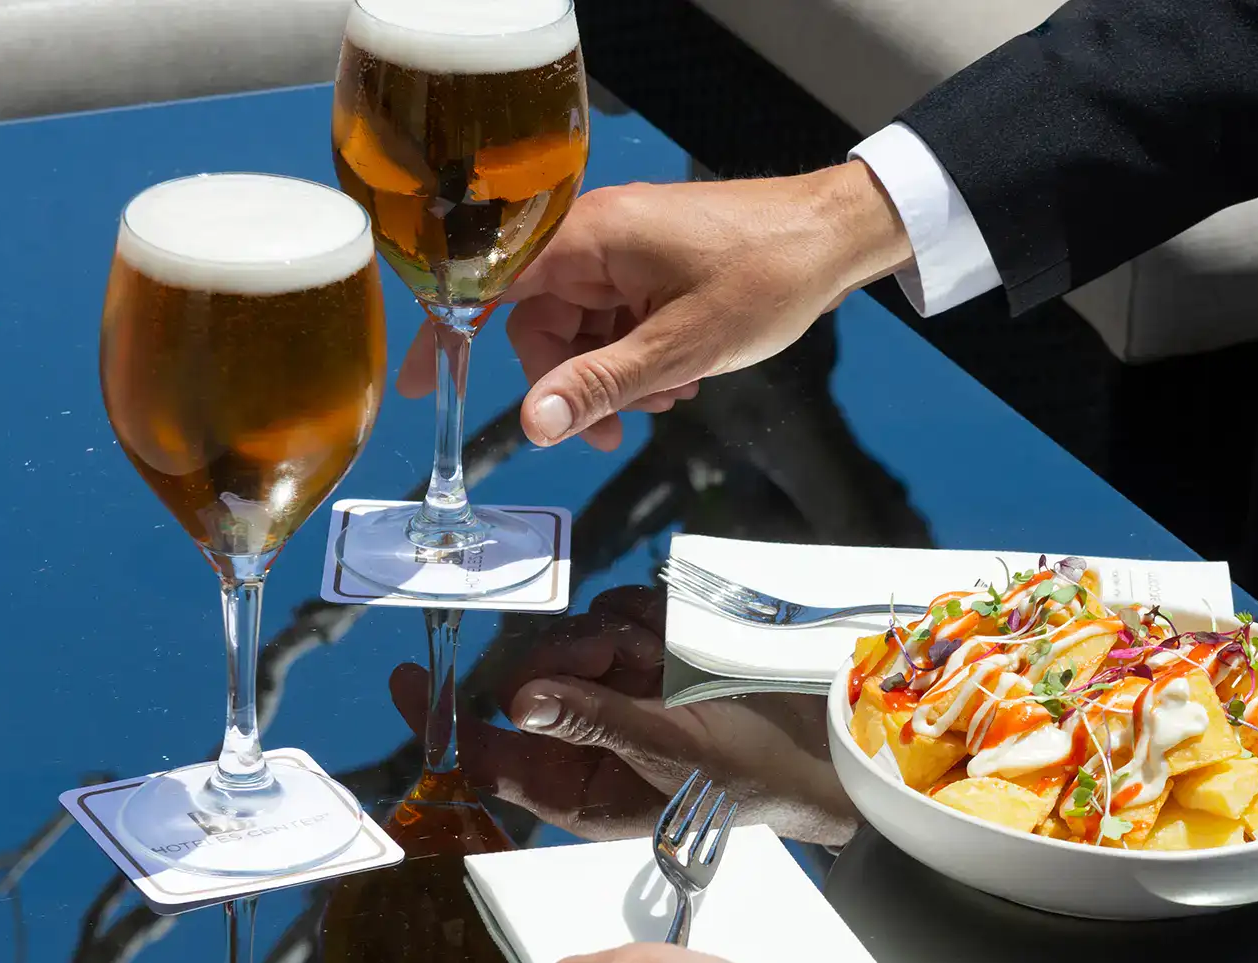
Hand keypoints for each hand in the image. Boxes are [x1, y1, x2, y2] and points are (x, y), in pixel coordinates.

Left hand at [389, 585, 859, 843]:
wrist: (826, 749)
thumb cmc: (754, 775)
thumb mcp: (674, 751)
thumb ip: (596, 721)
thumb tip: (520, 701)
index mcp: (579, 788)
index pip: (488, 753)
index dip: (441, 718)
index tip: (403, 676)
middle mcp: (590, 739)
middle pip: (529, 678)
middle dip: (565, 658)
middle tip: (612, 656)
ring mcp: (619, 693)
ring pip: (574, 637)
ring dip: (616, 639)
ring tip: (665, 664)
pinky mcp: (651, 655)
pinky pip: (617, 613)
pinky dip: (644, 620)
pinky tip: (677, 645)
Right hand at [399, 161, 912, 450]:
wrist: (835, 236)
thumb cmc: (768, 273)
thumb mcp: (684, 345)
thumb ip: (604, 384)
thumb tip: (535, 425)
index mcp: (587, 237)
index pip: (487, 286)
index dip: (445, 335)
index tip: (422, 387)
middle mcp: (594, 238)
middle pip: (541, 325)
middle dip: (575, 384)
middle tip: (618, 431)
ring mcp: (623, 252)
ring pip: (583, 333)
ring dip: (617, 377)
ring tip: (674, 396)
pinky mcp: (649, 267)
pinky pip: (617, 323)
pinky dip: (640, 358)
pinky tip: (684, 378)